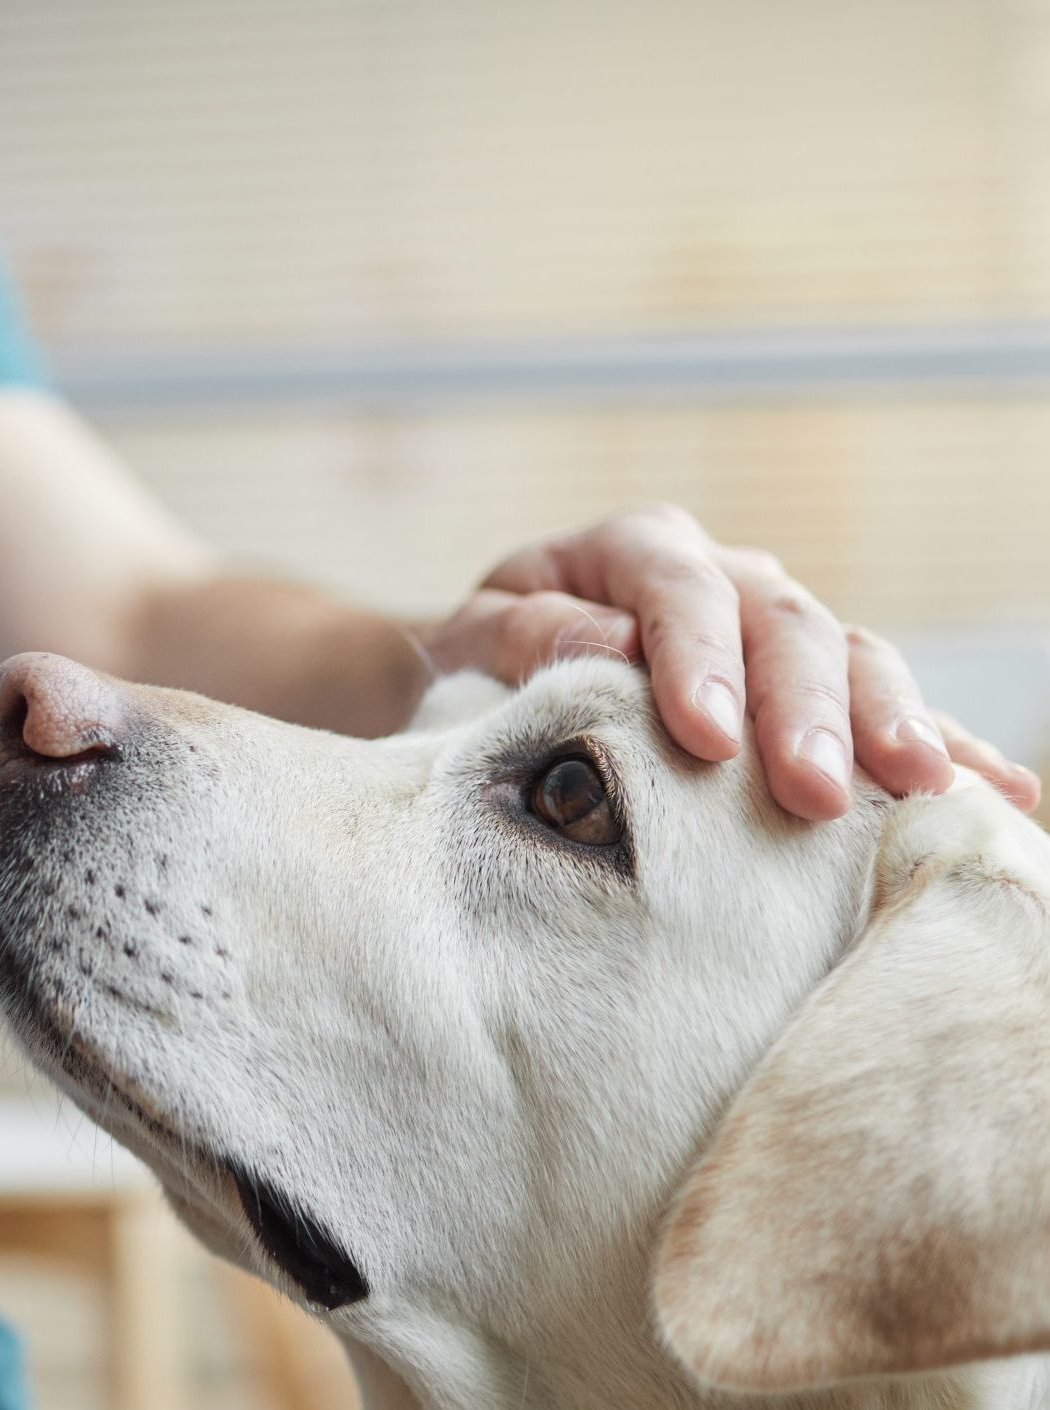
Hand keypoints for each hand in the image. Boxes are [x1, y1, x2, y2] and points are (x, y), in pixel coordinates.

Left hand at [423, 503, 1039, 819]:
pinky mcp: (809, 690)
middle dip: (806, 711)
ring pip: (854, 659)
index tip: (705, 740)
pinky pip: (887, 710)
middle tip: (815, 793)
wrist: (493, 677)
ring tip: (924, 791)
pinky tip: (1003, 796)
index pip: (679, 591)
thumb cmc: (482, 662)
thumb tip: (606, 648)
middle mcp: (723, 578)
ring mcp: (776, 630)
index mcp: (635, 549)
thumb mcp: (475, 642)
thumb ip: (527, 637)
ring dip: (892, 725)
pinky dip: (947, 747)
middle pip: (785, 627)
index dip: (697, 661)